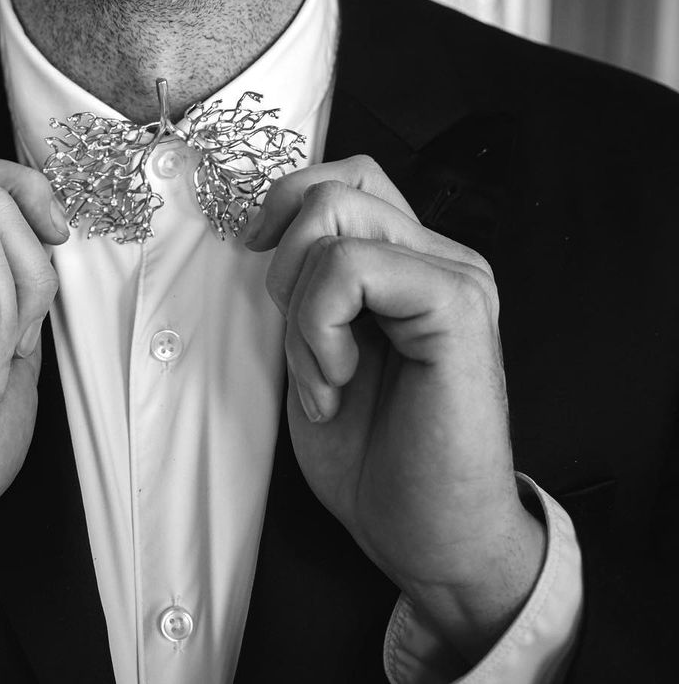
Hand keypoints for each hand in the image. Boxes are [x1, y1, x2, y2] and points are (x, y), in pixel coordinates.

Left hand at [249, 156, 544, 662]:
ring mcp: (456, 276)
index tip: (255, 253)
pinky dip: (320, 325)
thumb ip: (309, 283)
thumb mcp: (316, 346)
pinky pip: (353, 267)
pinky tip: (339, 381)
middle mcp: (441, 256)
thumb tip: (261, 229)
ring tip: (325, 376)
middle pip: (334, 187)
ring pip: (335, 217)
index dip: (286, 201)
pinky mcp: (458, 306)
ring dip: (301, 306)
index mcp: (412, 261)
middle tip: (302, 346)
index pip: (346, 176)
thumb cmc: (373, 454)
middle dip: (286, 264)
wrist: (427, 538)